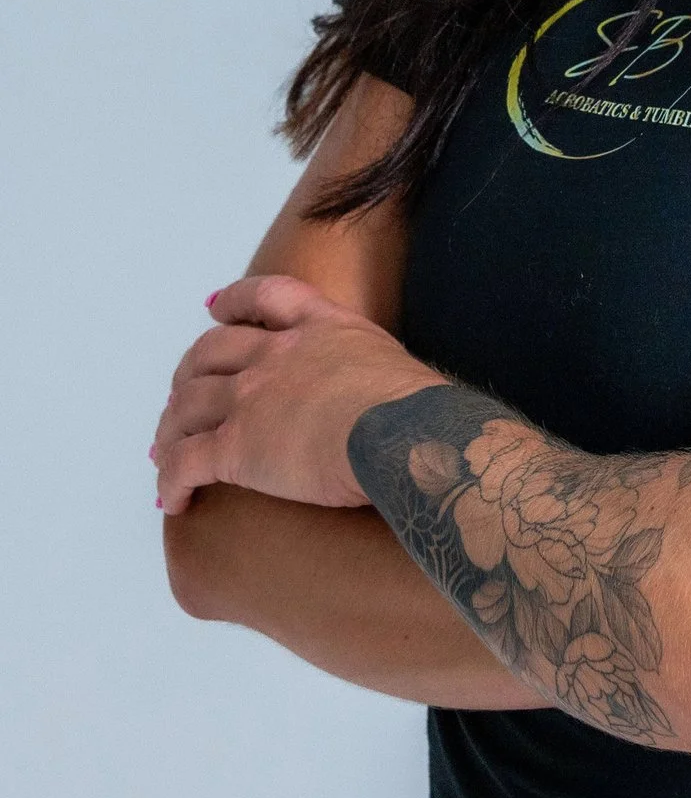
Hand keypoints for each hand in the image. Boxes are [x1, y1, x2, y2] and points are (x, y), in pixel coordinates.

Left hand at [153, 275, 439, 513]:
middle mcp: (275, 355)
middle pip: (208, 353)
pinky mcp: (234, 446)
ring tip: (166, 454)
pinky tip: (174, 501)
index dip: (232, 300)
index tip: (212, 308)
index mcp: (319, 327)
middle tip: (182, 399)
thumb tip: (372, 395)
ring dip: (169, 432)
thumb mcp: (389, 363)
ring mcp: (249, 398)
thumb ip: (362, 368)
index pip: (264, 296)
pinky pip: (182, 463)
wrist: (404, 434)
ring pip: (184, 408)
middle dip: (187, 375)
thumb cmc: (417, 407)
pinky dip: (170, 482)